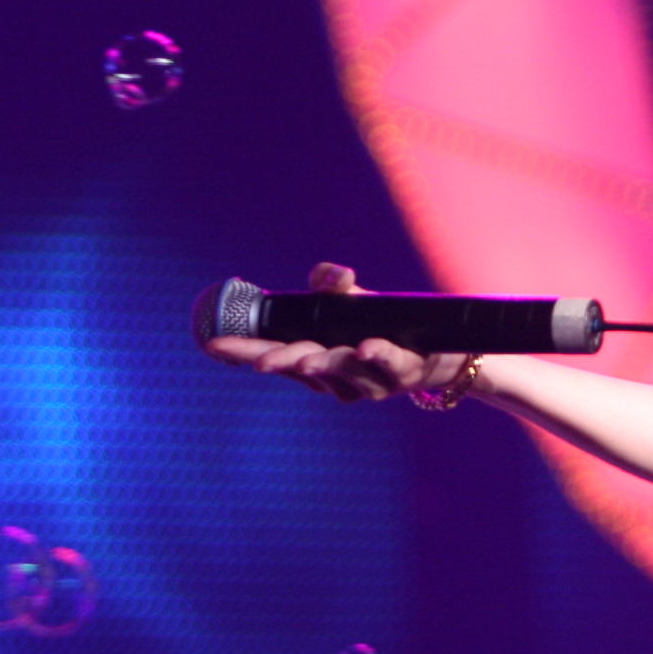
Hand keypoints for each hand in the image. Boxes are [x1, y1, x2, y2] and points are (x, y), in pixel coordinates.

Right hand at [203, 263, 474, 402]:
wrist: (438, 350)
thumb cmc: (381, 326)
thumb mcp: (351, 301)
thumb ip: (331, 284)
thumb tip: (333, 275)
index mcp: (314, 359)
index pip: (274, 355)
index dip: (245, 352)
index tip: (214, 345)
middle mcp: (337, 376)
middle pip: (303, 368)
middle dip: (282, 364)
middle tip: (261, 363)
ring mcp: (369, 378)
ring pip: (343, 369)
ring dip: (325, 364)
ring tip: (306, 360)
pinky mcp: (402, 370)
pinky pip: (389, 361)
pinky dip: (376, 354)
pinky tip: (365, 348)